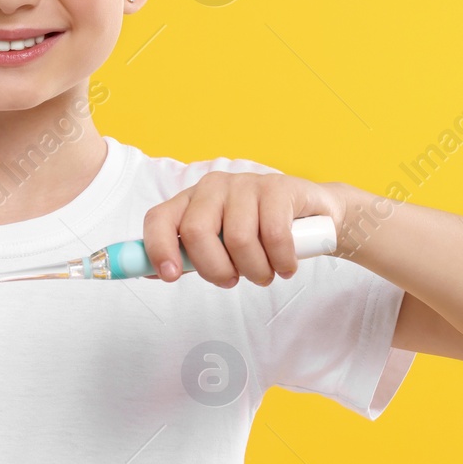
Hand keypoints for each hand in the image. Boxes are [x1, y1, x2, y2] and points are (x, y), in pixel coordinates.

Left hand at [142, 172, 350, 286]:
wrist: (312, 216)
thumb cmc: (258, 234)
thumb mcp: (220, 247)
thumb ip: (189, 257)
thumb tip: (151, 273)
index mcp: (190, 202)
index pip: (159, 219)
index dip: (158, 248)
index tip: (170, 277)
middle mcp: (212, 187)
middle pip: (196, 232)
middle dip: (216, 269)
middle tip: (234, 280)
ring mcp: (245, 183)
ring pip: (238, 239)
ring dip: (256, 270)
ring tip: (266, 273)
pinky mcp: (277, 187)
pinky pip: (274, 234)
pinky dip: (282, 260)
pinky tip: (287, 264)